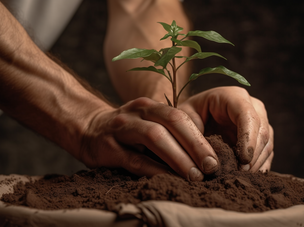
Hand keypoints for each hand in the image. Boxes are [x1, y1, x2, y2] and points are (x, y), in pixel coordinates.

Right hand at [79, 97, 219, 180]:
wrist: (88, 128)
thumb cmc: (127, 130)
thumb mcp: (146, 122)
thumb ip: (168, 133)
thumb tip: (201, 157)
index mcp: (150, 106)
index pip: (180, 117)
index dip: (200, 137)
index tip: (216, 158)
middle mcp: (138, 112)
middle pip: (172, 123)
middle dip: (195, 146)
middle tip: (211, 168)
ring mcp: (122, 128)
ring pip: (155, 138)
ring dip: (178, 158)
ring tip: (195, 176)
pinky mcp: (109, 148)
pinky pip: (136, 160)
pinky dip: (156, 171)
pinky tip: (170, 180)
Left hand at [179, 86, 273, 171]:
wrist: (193, 116)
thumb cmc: (187, 115)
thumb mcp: (184, 118)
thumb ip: (194, 135)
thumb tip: (211, 162)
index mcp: (232, 96)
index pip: (247, 114)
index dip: (248, 137)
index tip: (243, 159)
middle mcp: (251, 105)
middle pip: (262, 130)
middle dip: (253, 155)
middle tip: (239, 173)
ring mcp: (259, 121)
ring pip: (267, 144)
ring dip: (256, 163)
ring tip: (240, 176)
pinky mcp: (260, 137)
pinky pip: (267, 154)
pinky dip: (258, 167)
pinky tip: (246, 176)